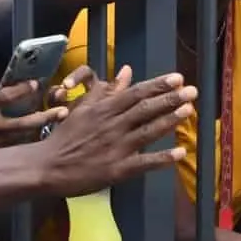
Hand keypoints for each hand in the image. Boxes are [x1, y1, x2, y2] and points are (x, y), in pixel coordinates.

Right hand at [38, 66, 196, 194]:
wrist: (47, 166)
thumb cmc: (66, 136)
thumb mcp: (83, 108)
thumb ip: (106, 90)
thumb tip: (127, 71)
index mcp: (104, 109)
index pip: (136, 93)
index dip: (158, 85)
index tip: (178, 78)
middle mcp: (112, 125)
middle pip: (145, 109)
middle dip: (170, 99)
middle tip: (193, 91)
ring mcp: (116, 147)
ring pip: (147, 131)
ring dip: (170, 121)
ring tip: (189, 111)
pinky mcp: (117, 169)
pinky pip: (144, 162)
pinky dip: (163, 158)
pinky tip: (180, 152)